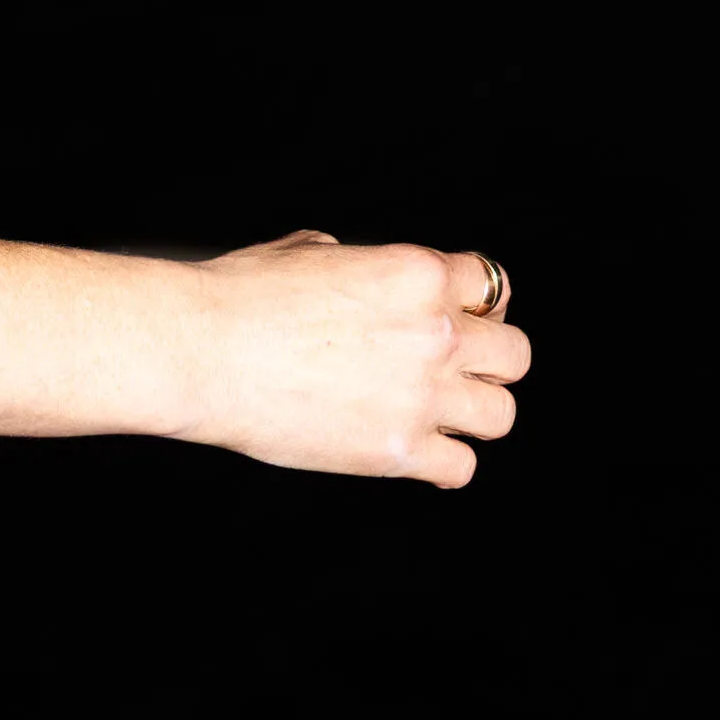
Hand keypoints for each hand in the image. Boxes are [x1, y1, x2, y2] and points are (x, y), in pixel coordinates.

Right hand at [178, 229, 530, 487]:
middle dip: (491, 361)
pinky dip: (445, 464)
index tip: (461, 321)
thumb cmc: (241, 295)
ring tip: (442, 416)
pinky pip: (461, 468)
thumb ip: (359, 264)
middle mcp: (435, 332)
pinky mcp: (399, 451)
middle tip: (457, 370)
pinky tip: (421, 456)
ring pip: (501, 415)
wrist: (202, 350)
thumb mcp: (309, 250)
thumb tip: (358, 270)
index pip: (492, 286)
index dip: (477, 306)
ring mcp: (422, 395)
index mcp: (417, 272)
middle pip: (516, 354)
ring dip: (474, 414)